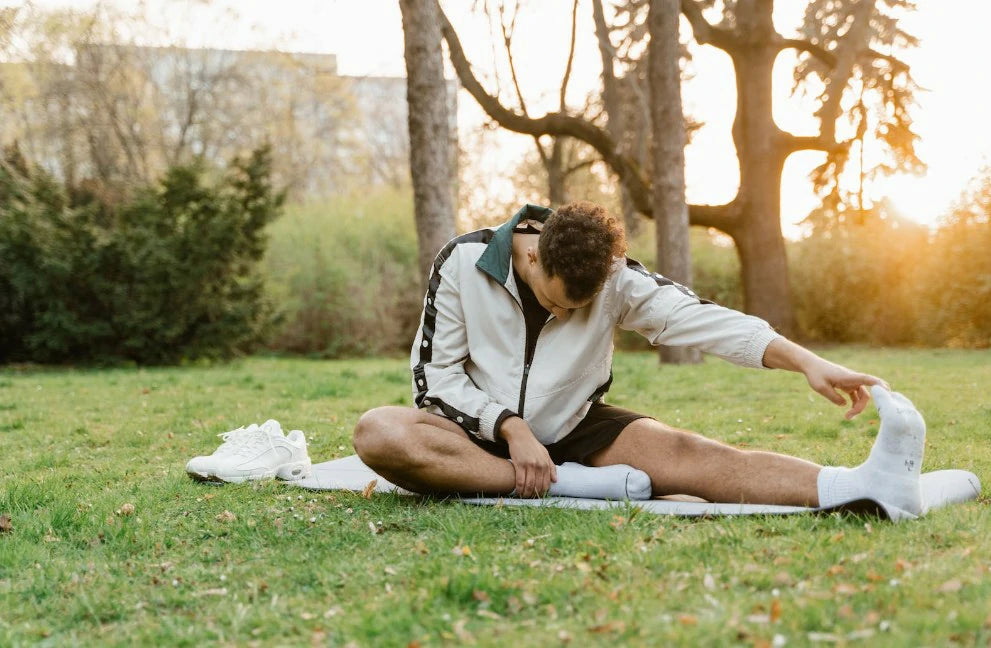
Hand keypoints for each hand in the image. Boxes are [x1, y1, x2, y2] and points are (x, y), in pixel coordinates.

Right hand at [499, 417, 556, 496]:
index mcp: (546, 464)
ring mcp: (529, 465)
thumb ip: (551, 467)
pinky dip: (519, 488)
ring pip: (529, 485)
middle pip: (538, 486)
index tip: (538, 496)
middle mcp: (539, 465)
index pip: (546, 484)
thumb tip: (555, 480)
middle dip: (534, 495)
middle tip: (530, 497)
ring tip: (524, 496)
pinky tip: (518, 491)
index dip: (542, 492)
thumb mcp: (545, 454)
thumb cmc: (533, 445)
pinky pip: (520, 481)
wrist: (520, 435)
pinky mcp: (519, 464)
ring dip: (526, 493)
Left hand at [762, 338, 888, 419]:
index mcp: (848, 377)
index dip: (878, 384)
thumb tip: (845, 405)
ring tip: (847, 417)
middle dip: (861, 407)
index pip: (866, 379)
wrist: (811, 366)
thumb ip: (833, 397)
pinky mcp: (847, 385)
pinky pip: (856, 396)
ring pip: (861, 396)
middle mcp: (852, 379)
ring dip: (857, 407)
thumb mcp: (821, 388)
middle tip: (848, 417)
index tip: (887, 390)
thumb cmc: (815, 374)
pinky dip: (854, 404)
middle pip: (865, 394)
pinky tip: (848, 411)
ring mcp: (851, 382)